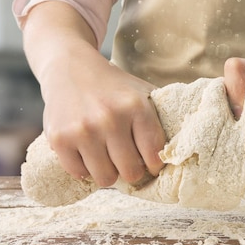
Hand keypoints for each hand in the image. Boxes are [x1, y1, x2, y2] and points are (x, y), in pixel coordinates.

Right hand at [40, 50, 164, 187]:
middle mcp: (111, 118)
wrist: (70, 66)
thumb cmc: (113, 86)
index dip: (155, 166)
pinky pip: (78, 173)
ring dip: (108, 173)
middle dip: (131, 171)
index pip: (155, 155)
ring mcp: (84, 129)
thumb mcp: (142, 92)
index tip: (151, 165)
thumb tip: (185, 147)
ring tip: (107, 159)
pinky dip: (83, 169)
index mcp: (137, 107)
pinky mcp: (60, 138)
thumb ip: (162, 116)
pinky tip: (87, 153)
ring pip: (105, 178)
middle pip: (130, 172)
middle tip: (127, 163)